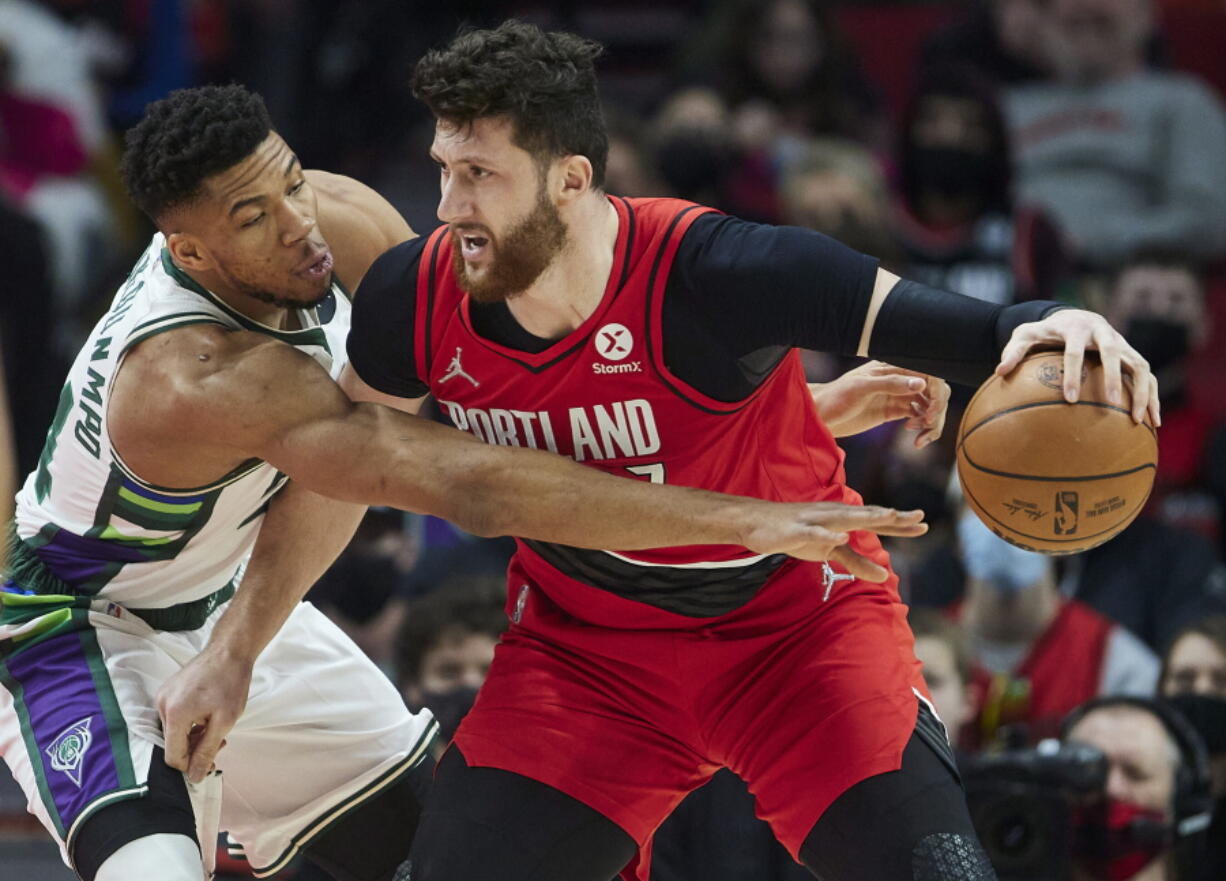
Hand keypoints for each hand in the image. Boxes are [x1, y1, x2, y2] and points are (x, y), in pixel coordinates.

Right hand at [156, 647, 251, 782]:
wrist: (229, 650)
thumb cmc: (230, 683)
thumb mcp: (224, 721)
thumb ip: (206, 750)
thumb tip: (194, 777)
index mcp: (174, 714)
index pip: (173, 757)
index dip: (191, 765)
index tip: (212, 761)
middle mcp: (162, 705)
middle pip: (173, 744)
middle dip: (195, 749)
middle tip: (221, 742)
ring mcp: (163, 696)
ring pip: (174, 732)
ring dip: (194, 736)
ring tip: (216, 726)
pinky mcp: (168, 691)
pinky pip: (175, 717)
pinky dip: (190, 723)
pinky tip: (208, 716)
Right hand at [740, 502, 926, 581]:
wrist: (757, 522)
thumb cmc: (797, 533)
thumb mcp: (830, 551)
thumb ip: (857, 562)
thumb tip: (884, 576)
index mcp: (843, 520)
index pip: (876, 521)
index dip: (900, 523)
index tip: (924, 524)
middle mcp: (834, 516)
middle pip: (868, 516)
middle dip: (893, 517)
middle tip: (920, 517)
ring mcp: (816, 521)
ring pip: (846, 518)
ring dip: (867, 516)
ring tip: (890, 515)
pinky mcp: (798, 530)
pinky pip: (816, 533)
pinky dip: (829, 533)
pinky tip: (842, 535)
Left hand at [809, 361, 950, 444]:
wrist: (821, 415)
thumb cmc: (837, 396)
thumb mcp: (862, 388)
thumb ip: (891, 384)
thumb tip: (921, 383)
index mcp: (893, 367)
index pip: (928, 374)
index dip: (936, 391)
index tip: (931, 410)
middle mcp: (899, 380)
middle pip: (934, 390)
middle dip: (937, 408)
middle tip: (928, 424)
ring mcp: (898, 396)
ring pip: (929, 406)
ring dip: (932, 422)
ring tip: (920, 437)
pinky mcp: (894, 412)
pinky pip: (919, 418)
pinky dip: (923, 429)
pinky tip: (916, 439)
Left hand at [996, 308, 1159, 424]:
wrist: (1076, 317)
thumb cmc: (1046, 331)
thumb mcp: (1025, 335)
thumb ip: (1013, 351)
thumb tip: (999, 371)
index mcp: (1076, 329)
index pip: (1074, 352)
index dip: (1073, 375)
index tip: (1069, 399)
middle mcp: (1104, 334)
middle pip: (1113, 353)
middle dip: (1113, 378)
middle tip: (1110, 403)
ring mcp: (1123, 344)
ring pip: (1140, 365)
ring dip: (1142, 391)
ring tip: (1139, 420)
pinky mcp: (1133, 355)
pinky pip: (1148, 376)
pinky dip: (1152, 396)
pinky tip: (1153, 422)